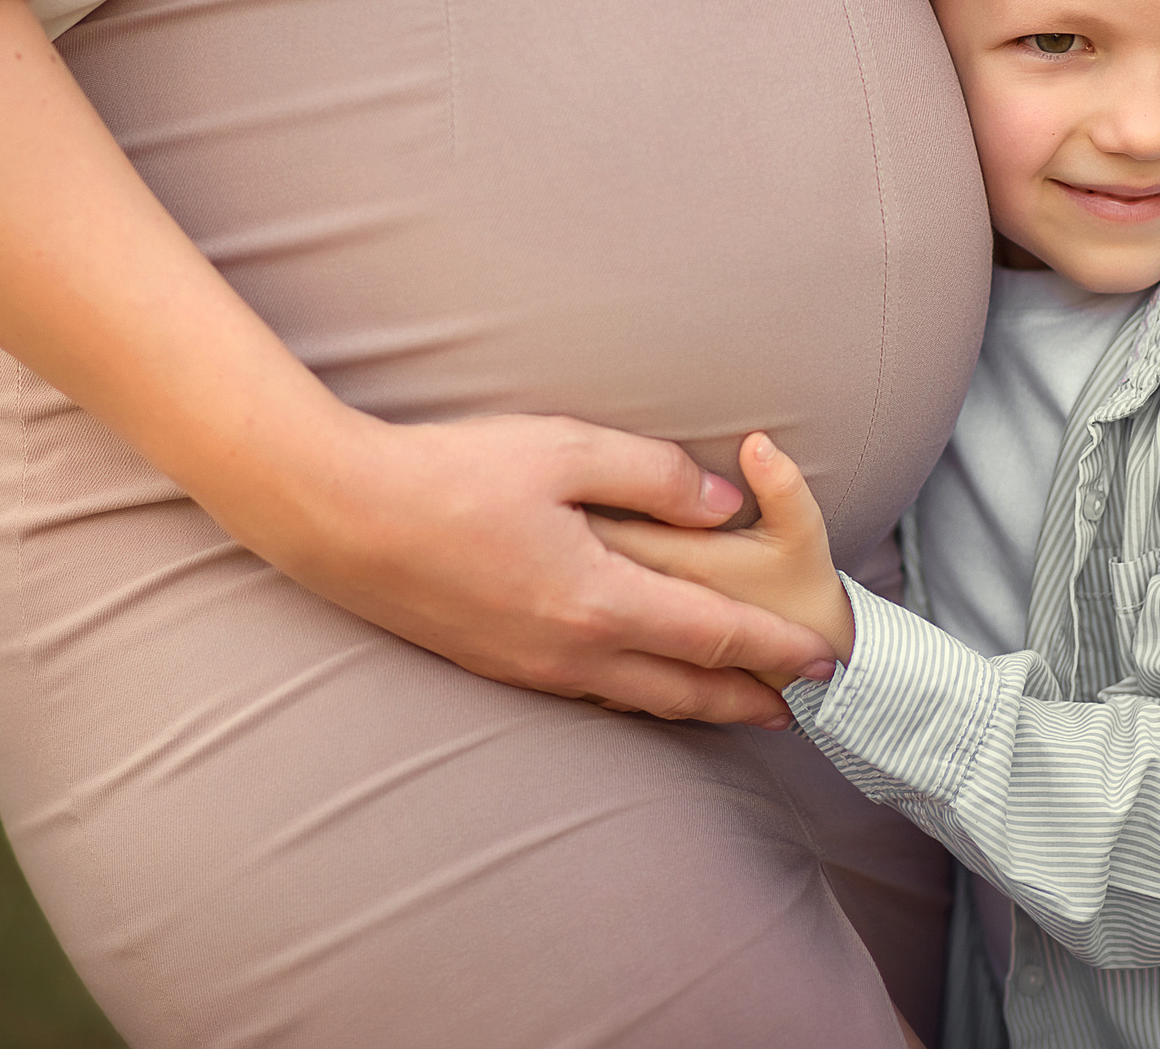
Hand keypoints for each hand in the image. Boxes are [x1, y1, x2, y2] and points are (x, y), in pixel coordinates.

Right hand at [0, 0, 827, 727]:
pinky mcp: (492, 665)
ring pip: (634, 700)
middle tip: (800, 709)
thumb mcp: (561, 450)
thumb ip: (650, 475)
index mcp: (596, 599)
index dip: (775, 650)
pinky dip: (634, 695)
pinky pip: (586, 692)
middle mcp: (569, 651)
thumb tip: (720, 500)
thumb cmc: (447, 472)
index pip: (712, 638)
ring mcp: (527, 669)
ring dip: (694, 705)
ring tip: (737, 707)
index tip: (824, 657)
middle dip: (748, 702)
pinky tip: (639, 684)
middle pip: (683, 689)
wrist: (335, 515)